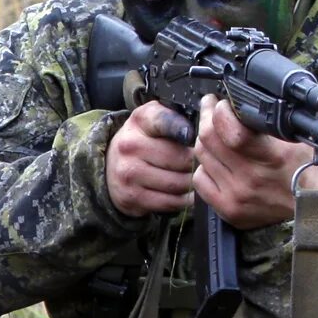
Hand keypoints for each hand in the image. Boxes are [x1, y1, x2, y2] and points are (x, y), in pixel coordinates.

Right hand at [106, 101, 199, 216]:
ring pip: (178, 183)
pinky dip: (184, 200)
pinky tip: (188, 194)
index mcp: (140, 120)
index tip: (193, 136)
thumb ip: (176, 116)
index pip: (166, 121)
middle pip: (181, 158)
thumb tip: (206, 125)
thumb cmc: (143, 140)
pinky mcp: (131, 197)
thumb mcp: (153, 119)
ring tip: (199, 179)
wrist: (110, 166)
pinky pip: (169, 202)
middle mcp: (130, 146)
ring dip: (193, 183)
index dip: (184, 129)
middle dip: (198, 163)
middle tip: (207, 165)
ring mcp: (128, 173)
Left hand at [195, 95, 317, 229]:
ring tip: (213, 130)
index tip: (222, 102)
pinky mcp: (226, 208)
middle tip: (211, 107)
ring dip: (204, 139)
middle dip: (207, 116)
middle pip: (210, 139)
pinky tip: (215, 160)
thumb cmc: (302, 170)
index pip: (233, 131)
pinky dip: (204, 165)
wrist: (304, 210)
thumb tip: (250, 100)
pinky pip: (200, 178)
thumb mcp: (299, 140)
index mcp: (272, 157)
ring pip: (202, 156)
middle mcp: (251, 177)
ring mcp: (236, 194)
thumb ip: (275, 122)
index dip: (221, 111)